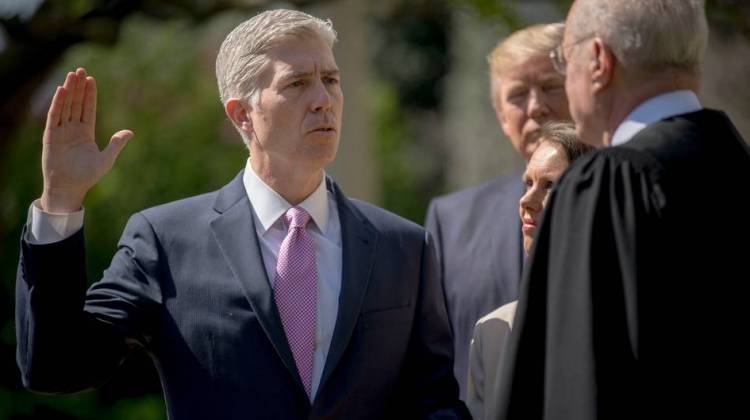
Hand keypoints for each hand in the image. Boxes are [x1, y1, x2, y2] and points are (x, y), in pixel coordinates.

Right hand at [41, 68, 132, 212]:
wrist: (70, 188)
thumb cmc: (87, 176)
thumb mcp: (107, 159)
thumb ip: (117, 144)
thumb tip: (130, 132)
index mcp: (86, 133)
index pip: (88, 109)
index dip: (89, 94)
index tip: (91, 79)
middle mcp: (73, 129)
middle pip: (76, 103)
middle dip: (78, 87)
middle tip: (81, 70)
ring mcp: (61, 131)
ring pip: (65, 106)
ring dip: (68, 90)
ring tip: (72, 74)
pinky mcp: (51, 136)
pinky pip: (54, 116)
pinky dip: (58, 103)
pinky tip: (61, 91)